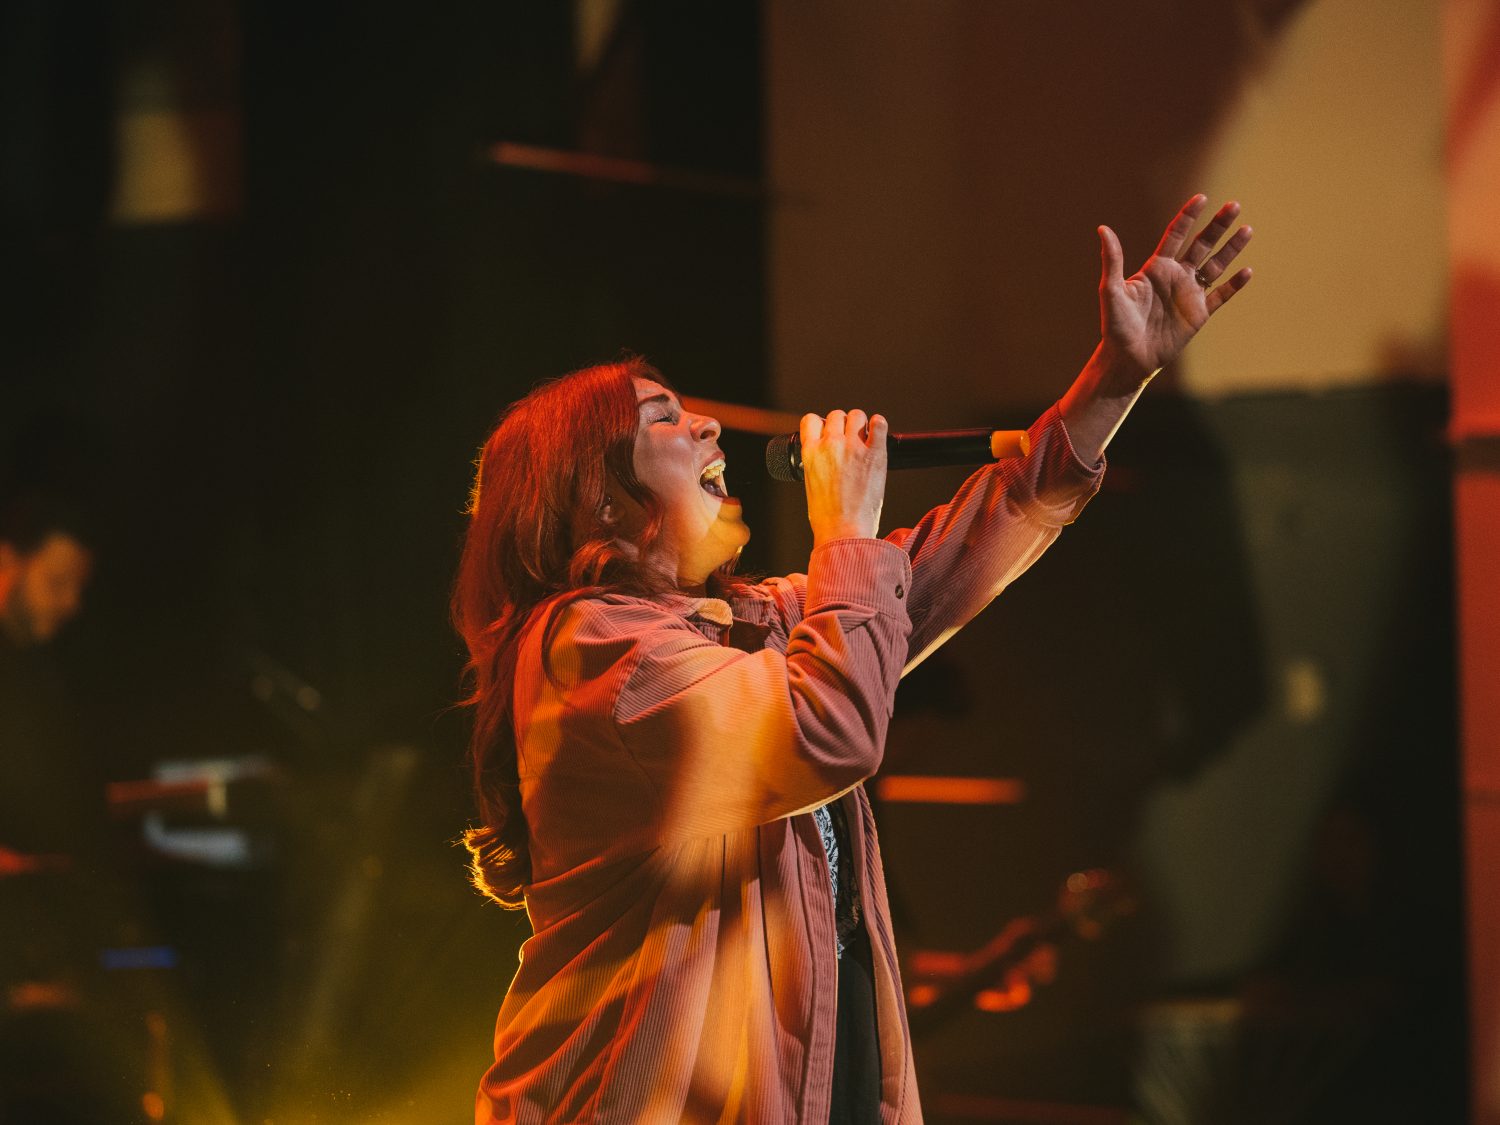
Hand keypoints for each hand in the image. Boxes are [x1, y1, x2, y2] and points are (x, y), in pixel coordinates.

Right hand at [801, 409, 887, 546]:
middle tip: (848, 438)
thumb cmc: (827, 516)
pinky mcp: (875, 453)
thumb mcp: (811, 484)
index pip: (811, 420)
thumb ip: (817, 463)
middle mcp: (831, 444)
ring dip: (860, 423)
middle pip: (836, 415)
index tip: (827, 431)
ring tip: (864, 436)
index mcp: (810, 452)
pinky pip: (879, 425)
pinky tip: (877, 431)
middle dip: (842, 424)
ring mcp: (854, 447)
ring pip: (857, 415)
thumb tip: (826, 456)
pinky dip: (879, 425)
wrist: (844, 531)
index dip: (820, 424)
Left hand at [1097, 194, 1252, 387]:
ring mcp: (1189, 294)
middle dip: (1218, 225)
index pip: (1176, 235)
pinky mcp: (1198, 314)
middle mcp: (1175, 277)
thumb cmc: (1116, 324)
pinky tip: (1247, 271)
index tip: (1202, 198)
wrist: (1128, 357)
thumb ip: (1112, 259)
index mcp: (1156, 267)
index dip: (1188, 216)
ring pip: (1215, 266)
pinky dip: (1233, 285)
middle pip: (1202, 245)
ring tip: (1247, 229)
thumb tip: (1102, 229)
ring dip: (1231, 249)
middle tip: (1235, 205)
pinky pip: (1220, 296)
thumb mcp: (1111, 290)